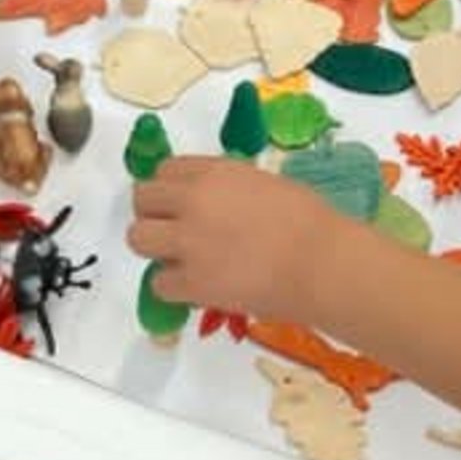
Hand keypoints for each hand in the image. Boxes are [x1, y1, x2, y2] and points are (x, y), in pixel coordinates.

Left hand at [128, 155, 337, 324]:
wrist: (323, 263)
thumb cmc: (310, 221)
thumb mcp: (265, 182)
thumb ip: (229, 188)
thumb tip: (216, 202)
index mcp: (214, 172)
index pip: (164, 171)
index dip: (170, 190)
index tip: (181, 204)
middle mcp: (193, 200)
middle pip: (142, 199)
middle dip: (154, 215)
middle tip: (175, 232)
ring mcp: (188, 242)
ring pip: (138, 238)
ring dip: (156, 249)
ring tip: (181, 260)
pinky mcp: (192, 282)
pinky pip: (158, 283)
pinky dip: (174, 288)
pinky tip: (197, 287)